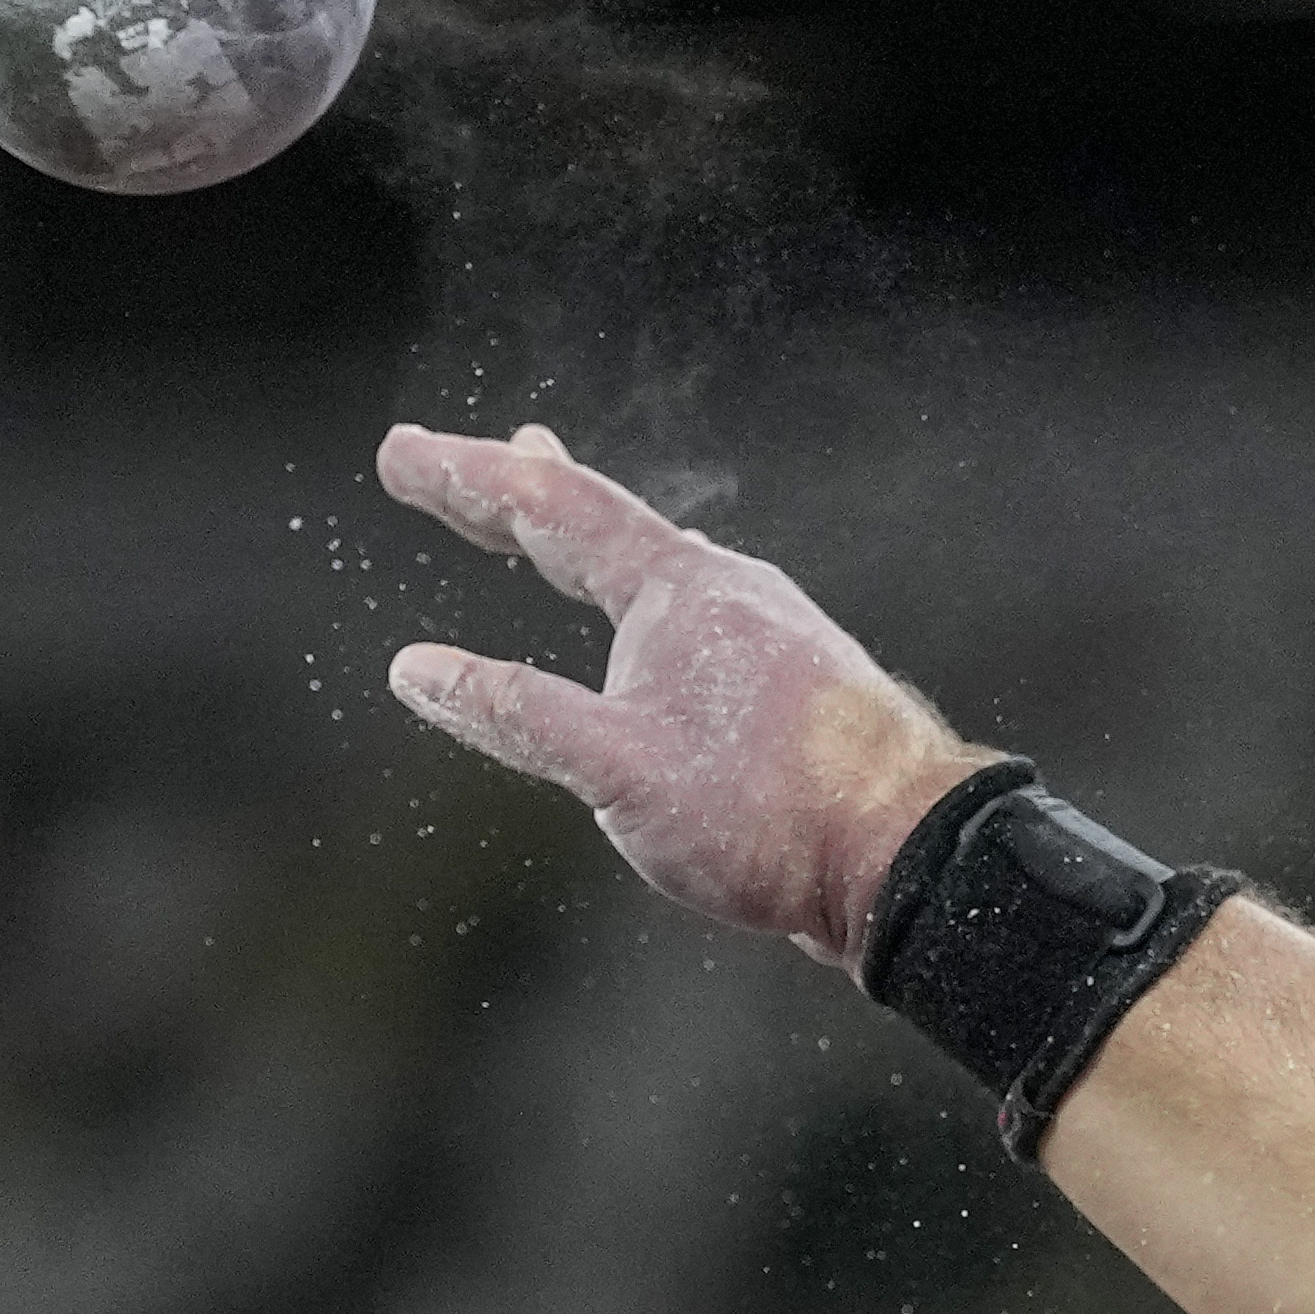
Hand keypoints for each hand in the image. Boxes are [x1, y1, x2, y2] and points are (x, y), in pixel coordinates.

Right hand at [375, 423, 995, 972]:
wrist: (913, 861)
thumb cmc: (773, 813)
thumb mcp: (615, 766)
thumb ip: (514, 713)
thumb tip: (416, 670)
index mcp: (681, 591)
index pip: (553, 509)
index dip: (469, 478)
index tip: (401, 452)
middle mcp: (729, 596)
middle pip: (603, 526)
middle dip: (518, 496)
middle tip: (451, 463)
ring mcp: (767, 639)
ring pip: (655, 570)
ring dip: (588, 544)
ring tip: (549, 526)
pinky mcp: (791, 692)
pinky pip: (690, 622)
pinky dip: (639, 603)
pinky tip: (651, 633)